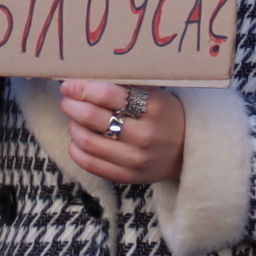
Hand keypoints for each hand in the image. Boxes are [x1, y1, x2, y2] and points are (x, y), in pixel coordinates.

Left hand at [60, 80, 185, 183]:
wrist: (189, 151)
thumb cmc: (167, 116)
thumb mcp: (156, 95)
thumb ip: (128, 87)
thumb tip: (89, 78)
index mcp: (153, 108)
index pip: (107, 95)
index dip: (82, 88)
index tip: (70, 84)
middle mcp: (144, 135)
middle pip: (92, 117)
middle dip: (72, 105)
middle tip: (67, 99)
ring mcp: (135, 159)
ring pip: (87, 141)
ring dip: (73, 126)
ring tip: (74, 119)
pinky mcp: (128, 177)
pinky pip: (90, 164)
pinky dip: (76, 149)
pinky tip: (78, 139)